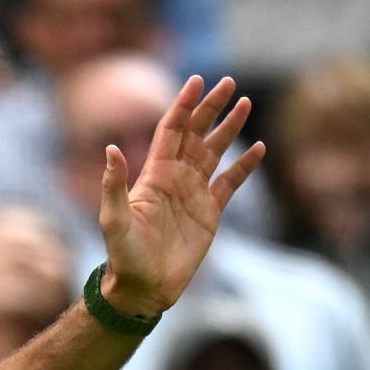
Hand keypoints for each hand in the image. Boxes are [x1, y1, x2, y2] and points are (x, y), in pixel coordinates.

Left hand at [98, 75, 265, 317]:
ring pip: (215, 151)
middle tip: (229, 82)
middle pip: (196, 133)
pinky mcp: (210, 213)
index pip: (171, 130)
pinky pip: (230, 183)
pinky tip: (259, 148)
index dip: (183, 105)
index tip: (196, 81)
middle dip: (211, 107)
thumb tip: (111, 149)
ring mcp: (194, 194)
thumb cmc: (124, 256)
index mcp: (154, 175)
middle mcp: (175, 178)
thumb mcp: (114, 220)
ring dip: (229, 128)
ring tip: (246, 103)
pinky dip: (245, 166)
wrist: (144, 288)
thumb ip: (114, 185)